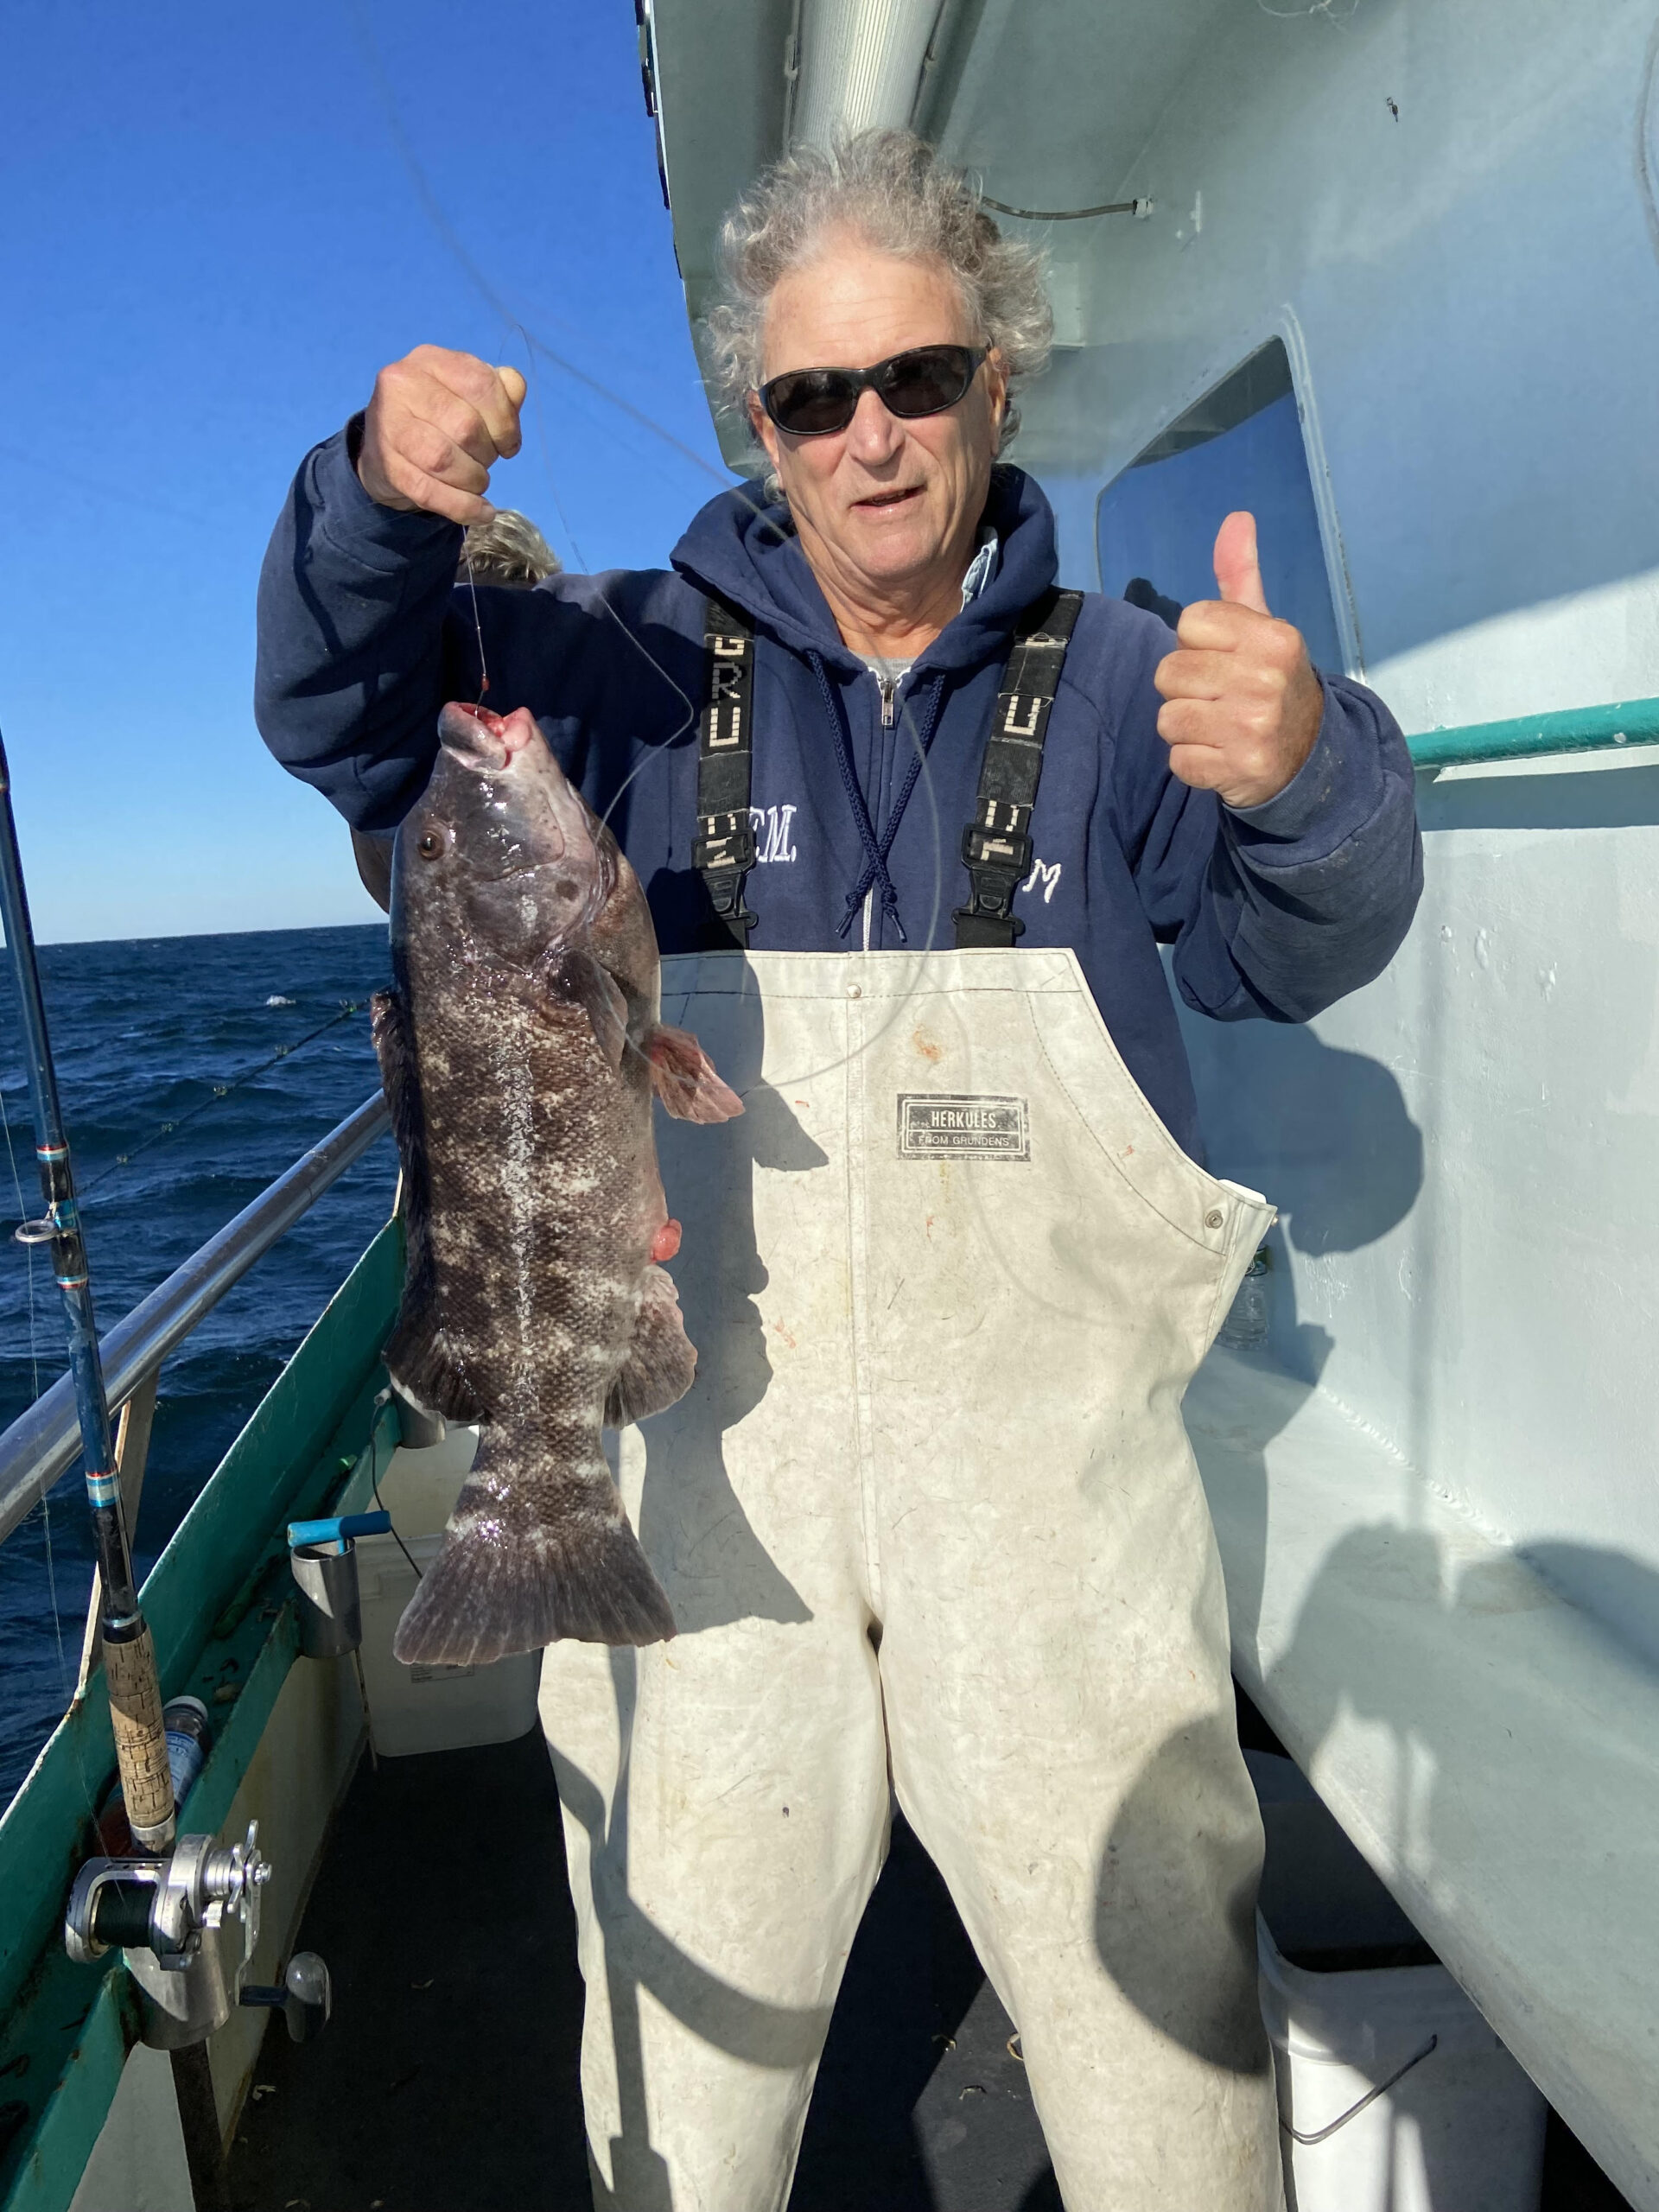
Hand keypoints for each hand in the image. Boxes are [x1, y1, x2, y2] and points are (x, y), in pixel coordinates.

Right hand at [357, 345, 526, 525]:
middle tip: (487, 461)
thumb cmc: (439, 418)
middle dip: (488, 453)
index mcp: (430, 360)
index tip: (509, 443)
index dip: (505, 420)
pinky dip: (463, 507)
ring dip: (474, 480)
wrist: (387, 447)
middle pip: (465, 426)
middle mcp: (402, 384)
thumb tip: (515, 388)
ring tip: (478, 482)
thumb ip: (500, 389)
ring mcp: (388, 424)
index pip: (480, 383)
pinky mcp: (385, 465)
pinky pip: (428, 492)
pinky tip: (481, 511)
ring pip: (443, 460)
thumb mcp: (469, 395)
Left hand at [1153, 512, 1323, 808]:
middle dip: (1185, 687)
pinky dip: (1192, 762)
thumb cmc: (1271, 682)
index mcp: (1273, 638)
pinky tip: (1220, 755)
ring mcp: (1252, 728)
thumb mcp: (1262, 627)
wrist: (1306, 758)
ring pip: (1167, 717)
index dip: (1197, 643)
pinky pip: (1178, 760)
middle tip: (1219, 697)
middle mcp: (1265, 680)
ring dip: (1185, 727)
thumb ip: (1241, 575)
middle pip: (1169, 672)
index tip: (1223, 659)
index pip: (1190, 623)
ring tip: (1217, 727)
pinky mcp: (1237, 769)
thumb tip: (1236, 518)